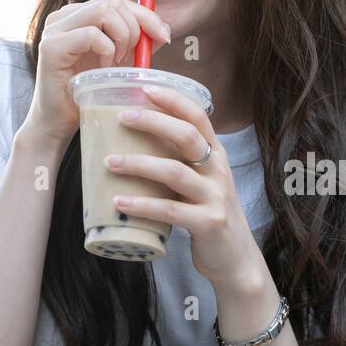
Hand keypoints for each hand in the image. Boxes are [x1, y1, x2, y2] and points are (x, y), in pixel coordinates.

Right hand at [23, 0, 170, 147]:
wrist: (58, 122)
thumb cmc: (87, 93)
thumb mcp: (119, 63)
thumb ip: (138, 43)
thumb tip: (163, 28)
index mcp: (77, 16)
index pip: (117, 0)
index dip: (145, 15)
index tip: (163, 37)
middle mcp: (63, 16)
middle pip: (112, 2)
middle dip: (134, 28)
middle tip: (133, 57)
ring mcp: (54, 29)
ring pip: (103, 12)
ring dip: (121, 38)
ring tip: (117, 63)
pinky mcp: (51, 46)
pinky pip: (91, 35)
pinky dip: (107, 52)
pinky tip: (102, 71)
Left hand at [103, 84, 264, 291]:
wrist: (235, 258)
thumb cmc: (207, 212)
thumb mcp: (200, 180)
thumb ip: (179, 160)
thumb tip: (134, 139)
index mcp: (216, 154)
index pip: (198, 116)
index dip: (173, 100)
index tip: (145, 87)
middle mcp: (218, 171)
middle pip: (187, 136)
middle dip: (153, 122)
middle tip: (122, 117)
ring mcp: (215, 197)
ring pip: (174, 172)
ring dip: (138, 164)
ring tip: (110, 162)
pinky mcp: (207, 223)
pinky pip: (170, 210)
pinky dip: (142, 205)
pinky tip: (120, 202)